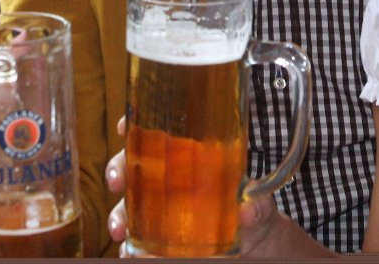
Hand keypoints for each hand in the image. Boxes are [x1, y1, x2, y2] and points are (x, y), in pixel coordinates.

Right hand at [104, 117, 332, 257]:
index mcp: (196, 161)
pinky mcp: (161, 240)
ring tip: (120, 228)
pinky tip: (128, 251)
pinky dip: (130, 246)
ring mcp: (164, 210)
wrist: (257, 249)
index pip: (162, 135)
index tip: (124, 127)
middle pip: (135, 166)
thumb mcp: (261, 207)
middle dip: (118, 169)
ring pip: (129, 204)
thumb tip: (249, 209)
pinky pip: (138, 240)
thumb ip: (259, 205)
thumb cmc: (255, 215)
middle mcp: (173, 182)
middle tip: (117, 180)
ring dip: (118, 214)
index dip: (139, 127)